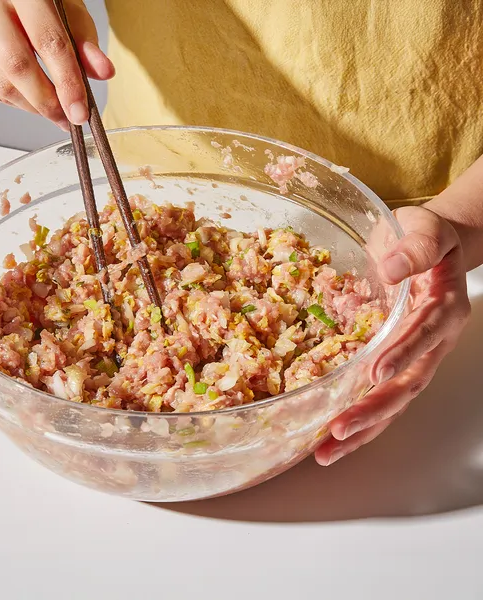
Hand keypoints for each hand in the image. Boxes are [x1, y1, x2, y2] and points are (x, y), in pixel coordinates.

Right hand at [0, 0, 113, 129]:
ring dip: (31, 107)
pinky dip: (14, 101)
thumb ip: (85, 45)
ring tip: (53, 111)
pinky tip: (30, 98)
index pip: (48, 42)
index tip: (80, 112)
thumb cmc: (42, 4)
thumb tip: (103, 72)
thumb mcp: (70, 14)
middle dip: (47, 102)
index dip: (67, 82)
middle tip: (67, 120)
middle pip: (17, 65)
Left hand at [315, 206, 470, 465]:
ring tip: (327, 452)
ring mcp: (416, 357)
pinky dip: (359, 417)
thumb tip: (393, 268)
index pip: (424, 335)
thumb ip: (414, 247)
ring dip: (363, 427)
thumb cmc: (426, 236)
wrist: (431, 246)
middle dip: (375, 410)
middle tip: (340, 431)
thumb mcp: (423, 228)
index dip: (403, 354)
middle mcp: (433, 341)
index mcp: (443, 308)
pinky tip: (331, 436)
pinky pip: (380, 395)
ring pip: (394, 401)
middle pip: (408, 384)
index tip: (376, 372)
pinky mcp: (397, 362)